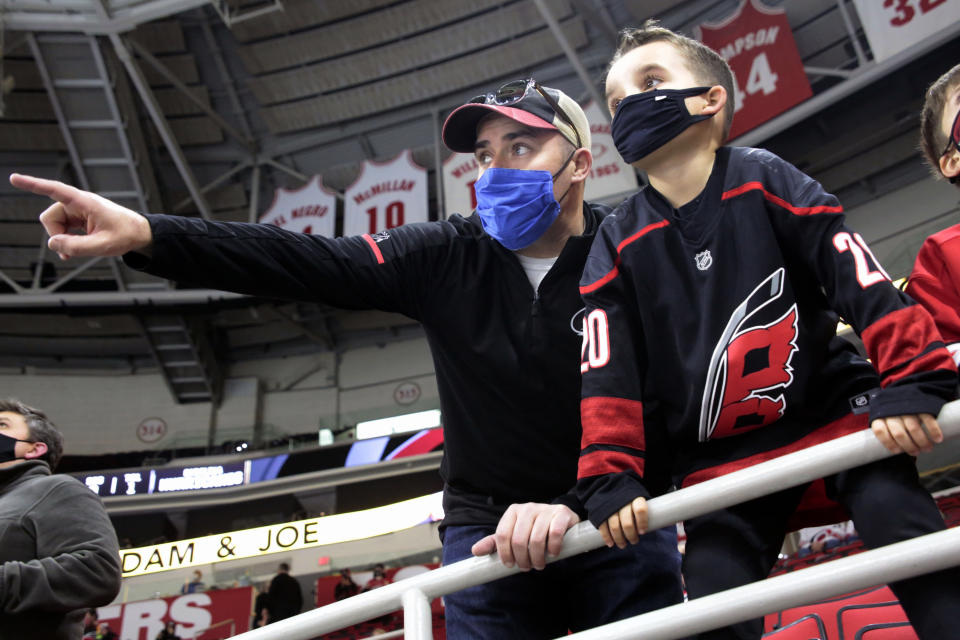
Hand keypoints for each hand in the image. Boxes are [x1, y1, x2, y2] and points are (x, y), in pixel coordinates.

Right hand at [9, 173, 152, 258]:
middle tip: (70, 251)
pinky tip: (73, 251)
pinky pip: (62, 229)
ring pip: (54, 225)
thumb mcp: (103, 246)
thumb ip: (76, 246)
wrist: (140, 234)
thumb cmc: (126, 235)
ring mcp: (78, 211)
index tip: (14, 178)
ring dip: (61, 239)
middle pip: (50, 217)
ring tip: (76, 252)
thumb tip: (52, 244)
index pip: (55, 190)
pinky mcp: (79, 218)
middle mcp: (78, 204)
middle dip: (55, 235)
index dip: (33, 185)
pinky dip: (65, 240)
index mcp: (85, 202)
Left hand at [470, 503, 578, 570]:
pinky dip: (553, 548)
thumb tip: (475, 551)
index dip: (504, 553)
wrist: (561, 522)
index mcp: (513, 511)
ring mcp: (546, 508)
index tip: (510, 565)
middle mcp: (528, 507)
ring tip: (539, 565)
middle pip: (518, 539)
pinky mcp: (561, 513)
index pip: (502, 535)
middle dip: (522, 559)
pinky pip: (555, 533)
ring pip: (536, 539)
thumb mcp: (513, 536)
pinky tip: (553, 554)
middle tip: (527, 567)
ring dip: (537, 558)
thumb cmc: (533, 531)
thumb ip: (494, 543)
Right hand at [598, 497, 647, 548]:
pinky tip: (610, 543)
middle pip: (627, 522)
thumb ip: (640, 510)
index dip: (642, 522)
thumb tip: (648, 528)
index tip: (642, 532)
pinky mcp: (599, 511)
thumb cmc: (628, 497)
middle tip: (634, 541)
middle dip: (631, 535)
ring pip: (615, 526)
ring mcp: (609, 506)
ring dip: (619, 539)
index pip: (640, 510)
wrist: (608, 486)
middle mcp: (621, 501)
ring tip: (623, 544)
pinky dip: (606, 537)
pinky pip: (603, 526)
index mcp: (633, 497)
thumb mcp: (636, 497)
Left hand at [871, 412, 941, 455]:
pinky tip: (937, 439)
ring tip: (927, 448)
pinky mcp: (921, 406)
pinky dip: (933, 431)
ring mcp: (907, 408)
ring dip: (922, 442)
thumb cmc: (894, 413)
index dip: (888, 443)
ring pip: (914, 428)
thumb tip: (897, 453)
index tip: (898, 451)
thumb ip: (889, 433)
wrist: (905, 393)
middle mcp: (892, 412)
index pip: (880, 431)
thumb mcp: (885, 420)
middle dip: (909, 446)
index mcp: (880, 416)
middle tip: (916, 452)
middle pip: (899, 433)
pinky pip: (927, 420)